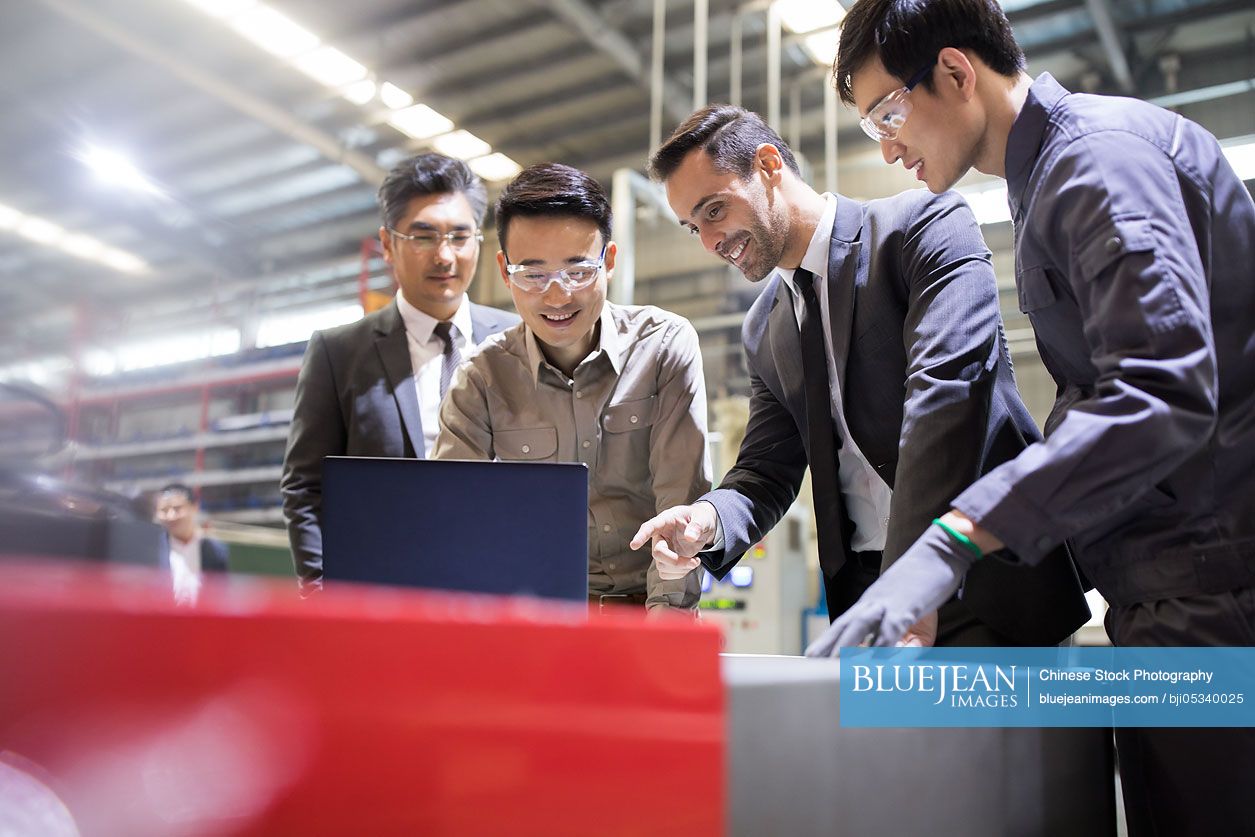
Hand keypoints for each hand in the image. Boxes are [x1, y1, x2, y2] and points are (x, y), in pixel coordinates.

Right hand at [630, 502, 717, 579]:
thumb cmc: (700, 519)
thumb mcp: (702, 518)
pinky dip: (680, 574)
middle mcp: (660, 536)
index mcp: (666, 520)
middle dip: (675, 562)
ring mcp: (662, 549)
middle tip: (695, 562)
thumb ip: (697, 526)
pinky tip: (689, 565)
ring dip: (681, 569)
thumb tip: (690, 537)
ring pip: (661, 566)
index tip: (634, 545)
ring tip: (696, 561)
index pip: (650, 527)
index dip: (641, 536)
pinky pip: (666, 574)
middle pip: (657, 553)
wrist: (703, 527)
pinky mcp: (666, 560)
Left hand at [805, 525, 976, 655]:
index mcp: (870, 602)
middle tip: (811, 663)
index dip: (827, 640)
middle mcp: (873, 601)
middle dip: (828, 645)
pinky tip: (876, 660)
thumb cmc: (923, 579)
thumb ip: (900, 635)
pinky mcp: (908, 606)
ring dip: (846, 646)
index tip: (810, 655)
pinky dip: (884, 645)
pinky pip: (892, 628)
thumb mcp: (907, 610)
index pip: (843, 623)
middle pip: (845, 624)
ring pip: (861, 625)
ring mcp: (889, 603)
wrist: (941, 549)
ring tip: (834, 665)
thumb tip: (894, 657)